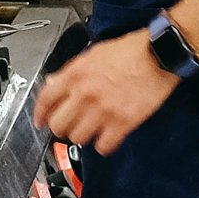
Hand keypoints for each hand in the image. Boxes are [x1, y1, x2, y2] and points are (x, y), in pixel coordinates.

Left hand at [33, 30, 178, 154]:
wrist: (159, 53)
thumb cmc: (131, 50)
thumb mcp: (94, 53)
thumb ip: (73, 70)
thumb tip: (55, 82)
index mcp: (76, 74)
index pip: (45, 100)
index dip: (40, 114)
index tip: (41, 121)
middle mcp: (86, 94)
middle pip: (58, 125)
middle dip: (62, 127)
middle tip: (70, 126)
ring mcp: (103, 110)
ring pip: (78, 139)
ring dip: (83, 136)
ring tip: (91, 130)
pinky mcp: (123, 123)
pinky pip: (103, 146)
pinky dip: (104, 145)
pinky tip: (107, 137)